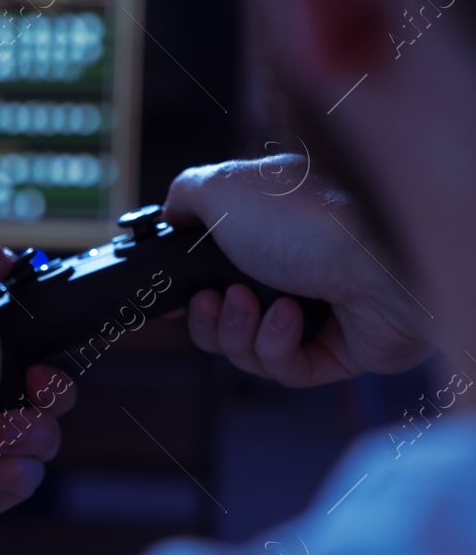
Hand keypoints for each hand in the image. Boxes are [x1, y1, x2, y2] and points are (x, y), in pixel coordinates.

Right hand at [164, 157, 432, 383]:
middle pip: (225, 317)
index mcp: (273, 229)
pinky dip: (276, 346)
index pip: (216, 267)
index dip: (188, 288)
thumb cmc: (308, 219)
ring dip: (237, 331)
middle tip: (211, 300)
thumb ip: (187, 195)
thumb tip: (173, 213)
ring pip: (250, 348)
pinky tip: (289, 317)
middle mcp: (297, 268)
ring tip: (252, 303)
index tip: (172, 297)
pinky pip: (288, 367)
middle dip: (207, 317)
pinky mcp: (343, 352)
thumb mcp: (226, 187)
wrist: (383, 261)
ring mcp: (321, 312)